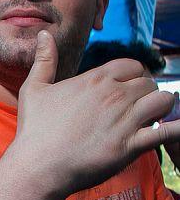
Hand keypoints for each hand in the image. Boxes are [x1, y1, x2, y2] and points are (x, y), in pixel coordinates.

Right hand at [14, 30, 179, 195]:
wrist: (37, 166)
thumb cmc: (34, 130)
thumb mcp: (34, 88)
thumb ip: (44, 59)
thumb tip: (44, 34)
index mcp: (95, 79)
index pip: (133, 66)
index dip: (134, 77)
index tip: (128, 91)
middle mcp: (114, 95)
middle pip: (149, 83)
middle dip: (146, 95)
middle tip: (137, 110)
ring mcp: (124, 119)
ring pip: (164, 101)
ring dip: (161, 109)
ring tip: (150, 120)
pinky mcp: (131, 145)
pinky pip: (167, 132)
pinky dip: (176, 129)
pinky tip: (176, 129)